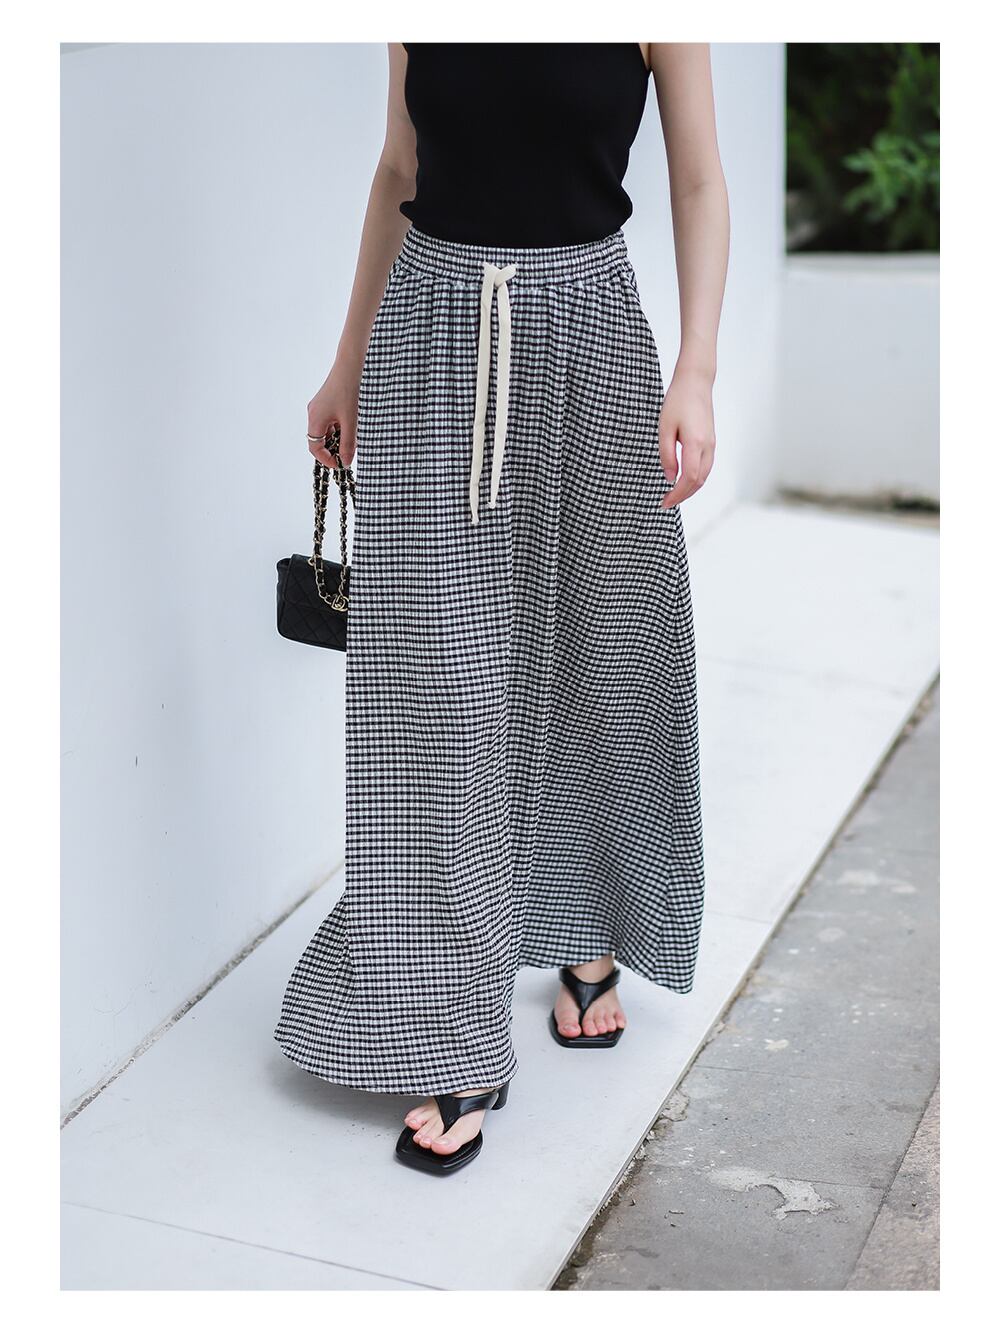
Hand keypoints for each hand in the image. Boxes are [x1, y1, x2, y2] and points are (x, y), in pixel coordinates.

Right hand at [307, 360, 361, 467]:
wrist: (352, 363)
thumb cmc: (350, 390)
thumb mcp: (352, 422)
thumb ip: (348, 444)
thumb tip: (345, 463)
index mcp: (315, 419)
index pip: (315, 448)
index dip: (327, 460)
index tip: (341, 465)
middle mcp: (314, 413)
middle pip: (320, 439)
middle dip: (334, 449)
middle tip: (350, 453)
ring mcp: (320, 406)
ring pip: (328, 430)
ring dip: (340, 437)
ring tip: (355, 437)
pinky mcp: (327, 401)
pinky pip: (331, 420)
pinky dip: (341, 427)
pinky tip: (354, 424)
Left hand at [658, 366, 715, 508]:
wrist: (696, 382)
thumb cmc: (678, 401)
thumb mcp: (665, 428)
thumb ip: (667, 454)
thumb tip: (669, 477)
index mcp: (696, 443)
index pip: (689, 478)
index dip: (677, 494)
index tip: (664, 502)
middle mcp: (708, 446)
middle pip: (699, 481)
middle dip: (682, 495)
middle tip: (666, 502)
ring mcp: (712, 444)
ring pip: (704, 475)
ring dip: (689, 489)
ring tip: (673, 494)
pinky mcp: (711, 441)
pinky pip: (705, 467)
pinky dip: (695, 478)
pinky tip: (683, 479)